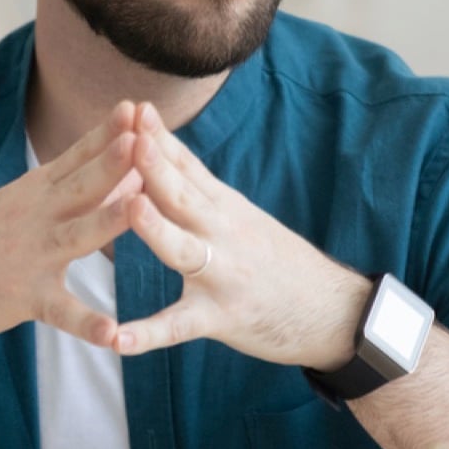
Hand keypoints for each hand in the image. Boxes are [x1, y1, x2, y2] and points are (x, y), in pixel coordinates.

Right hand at [0, 101, 142, 346]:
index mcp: (37, 191)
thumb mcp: (23, 199)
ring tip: (137, 208)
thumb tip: (118, 157)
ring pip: (77, 236)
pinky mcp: (25, 297)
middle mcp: (36, 216)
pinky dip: (86, 323)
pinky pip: (61, 312)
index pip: (76, 155)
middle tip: (143, 139)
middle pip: (81, 185)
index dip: (106, 131)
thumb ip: (68, 181)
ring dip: (107, 220)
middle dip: (112, 161)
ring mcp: (31, 256)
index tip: (136, 107)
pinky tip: (112, 333)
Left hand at [111, 104, 369, 367]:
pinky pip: (178, 327)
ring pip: (184, 249)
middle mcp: (224, 234)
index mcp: (225, 207)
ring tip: (130, 206)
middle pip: (184, 195)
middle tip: (129, 135)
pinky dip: (147, 335)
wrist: (332, 310)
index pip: (189, 166)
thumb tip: (162, 151)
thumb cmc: (276, 260)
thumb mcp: (242, 216)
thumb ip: (201, 191)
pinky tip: (117, 340)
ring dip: (157, 228)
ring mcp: (222, 275)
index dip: (162, 138)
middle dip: (156, 165)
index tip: (134, 109)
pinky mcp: (221, 317)